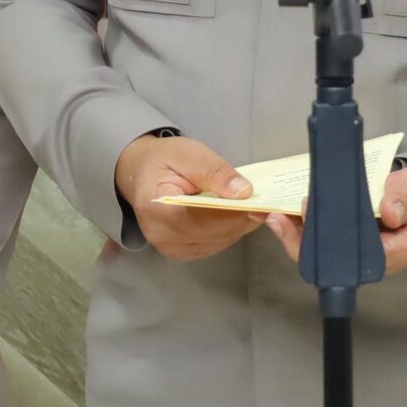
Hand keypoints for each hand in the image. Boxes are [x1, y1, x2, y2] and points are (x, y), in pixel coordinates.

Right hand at [115, 135, 260, 261]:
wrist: (142, 173)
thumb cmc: (164, 160)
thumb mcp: (189, 154)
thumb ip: (214, 171)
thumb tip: (243, 192)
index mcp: (157, 208)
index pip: (200, 218)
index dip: (231, 213)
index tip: (258, 204)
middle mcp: (162, 235)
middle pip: (213, 233)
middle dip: (240, 217)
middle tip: (263, 201)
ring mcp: (171, 248)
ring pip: (219, 241)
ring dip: (237, 224)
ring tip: (248, 204)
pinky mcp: (182, 252)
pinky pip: (215, 244)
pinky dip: (229, 230)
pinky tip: (232, 213)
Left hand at [262, 165, 406, 275]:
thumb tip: (389, 211)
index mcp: (394, 253)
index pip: (356, 260)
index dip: (329, 246)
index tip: (311, 223)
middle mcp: (373, 255)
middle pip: (333, 260)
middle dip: (303, 242)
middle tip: (282, 219)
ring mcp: (362, 246)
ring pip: (326, 249)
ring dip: (300, 231)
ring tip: (278, 214)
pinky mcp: (354, 233)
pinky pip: (329, 233)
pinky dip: (309, 221)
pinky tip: (292, 209)